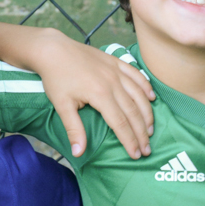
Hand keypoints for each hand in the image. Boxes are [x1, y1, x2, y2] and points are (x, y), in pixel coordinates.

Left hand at [37, 33, 154, 157]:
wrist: (53, 50)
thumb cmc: (56, 79)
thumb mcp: (62, 105)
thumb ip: (74, 129)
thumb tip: (78, 153)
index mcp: (100, 95)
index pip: (120, 123)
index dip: (129, 140)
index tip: (136, 154)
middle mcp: (113, 83)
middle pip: (133, 112)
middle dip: (142, 133)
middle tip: (147, 149)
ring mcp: (116, 71)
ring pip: (138, 94)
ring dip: (147, 113)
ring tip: (150, 129)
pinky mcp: (115, 62)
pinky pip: (136, 74)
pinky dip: (146, 86)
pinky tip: (151, 98)